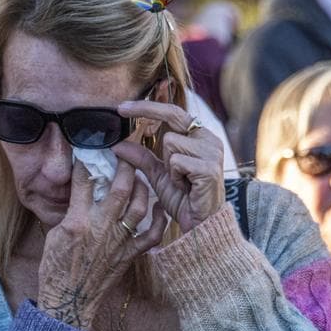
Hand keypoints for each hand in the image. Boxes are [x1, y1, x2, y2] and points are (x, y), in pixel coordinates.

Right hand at [36, 159, 167, 329]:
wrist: (68, 301)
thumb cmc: (55, 269)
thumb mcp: (55, 235)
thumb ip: (71, 213)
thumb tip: (81, 194)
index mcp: (78, 222)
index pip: (84, 183)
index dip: (87, 164)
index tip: (89, 153)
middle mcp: (101, 228)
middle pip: (119, 189)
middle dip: (123, 167)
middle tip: (124, 155)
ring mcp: (118, 242)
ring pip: (139, 207)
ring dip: (142, 188)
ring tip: (139, 178)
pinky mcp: (129, 255)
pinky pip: (152, 236)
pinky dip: (160, 221)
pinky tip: (160, 208)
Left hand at [112, 100, 223, 233]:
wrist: (200, 223)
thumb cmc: (182, 197)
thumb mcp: (157, 173)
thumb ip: (141, 157)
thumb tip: (117, 144)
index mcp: (199, 137)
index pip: (173, 112)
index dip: (147, 107)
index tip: (121, 107)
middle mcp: (209, 139)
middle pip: (173, 114)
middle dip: (146, 111)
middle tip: (120, 110)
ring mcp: (212, 152)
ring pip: (170, 141)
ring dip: (167, 164)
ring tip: (179, 180)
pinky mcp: (209, 167)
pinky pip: (176, 161)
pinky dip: (174, 176)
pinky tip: (185, 187)